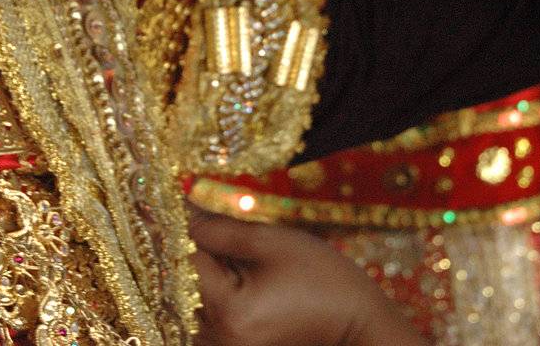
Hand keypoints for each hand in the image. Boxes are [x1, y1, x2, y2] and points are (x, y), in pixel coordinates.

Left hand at [190, 210, 428, 345]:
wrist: (357, 326)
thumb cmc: (323, 281)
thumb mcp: (273, 243)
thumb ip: (221, 229)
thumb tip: (184, 212)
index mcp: (228, 314)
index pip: (186, 262)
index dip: (188, 230)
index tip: (192, 208)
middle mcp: (218, 341)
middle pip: (182, 287)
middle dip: (194, 254)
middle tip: (211, 230)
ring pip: (189, 306)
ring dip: (199, 279)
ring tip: (228, 258)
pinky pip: (204, 323)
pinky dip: (210, 300)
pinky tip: (233, 283)